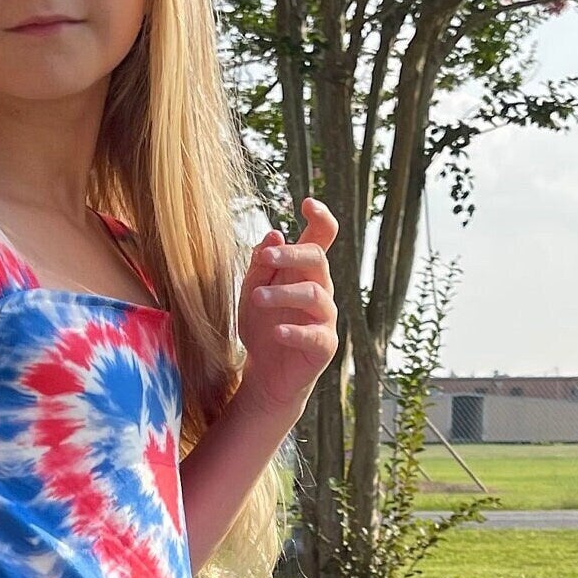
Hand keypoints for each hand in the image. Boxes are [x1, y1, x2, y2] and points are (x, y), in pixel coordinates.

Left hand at [235, 196, 339, 420]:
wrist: (265, 374)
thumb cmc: (261, 326)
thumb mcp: (252, 291)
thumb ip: (261, 264)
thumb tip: (274, 232)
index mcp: (304, 272)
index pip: (322, 238)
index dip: (321, 218)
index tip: (307, 203)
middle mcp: (320, 290)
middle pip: (318, 260)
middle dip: (293, 254)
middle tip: (267, 255)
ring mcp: (325, 319)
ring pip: (315, 295)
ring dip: (284, 293)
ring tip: (255, 298)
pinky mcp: (323, 346)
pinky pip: (314, 335)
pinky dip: (294, 331)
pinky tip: (277, 331)